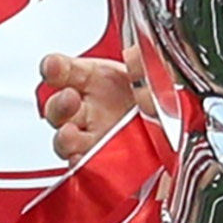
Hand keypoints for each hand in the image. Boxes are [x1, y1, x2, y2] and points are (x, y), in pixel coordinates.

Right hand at [39, 46, 146, 162]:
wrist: (169, 132)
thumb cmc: (150, 99)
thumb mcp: (151, 74)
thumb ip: (143, 65)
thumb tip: (137, 56)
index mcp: (92, 80)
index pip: (62, 70)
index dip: (54, 67)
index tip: (54, 66)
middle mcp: (85, 110)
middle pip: (57, 109)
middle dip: (60, 103)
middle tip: (70, 98)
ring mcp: (89, 139)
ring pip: (64, 141)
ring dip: (64, 137)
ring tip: (70, 133)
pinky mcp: (98, 163)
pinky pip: (82, 167)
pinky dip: (79, 165)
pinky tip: (81, 160)